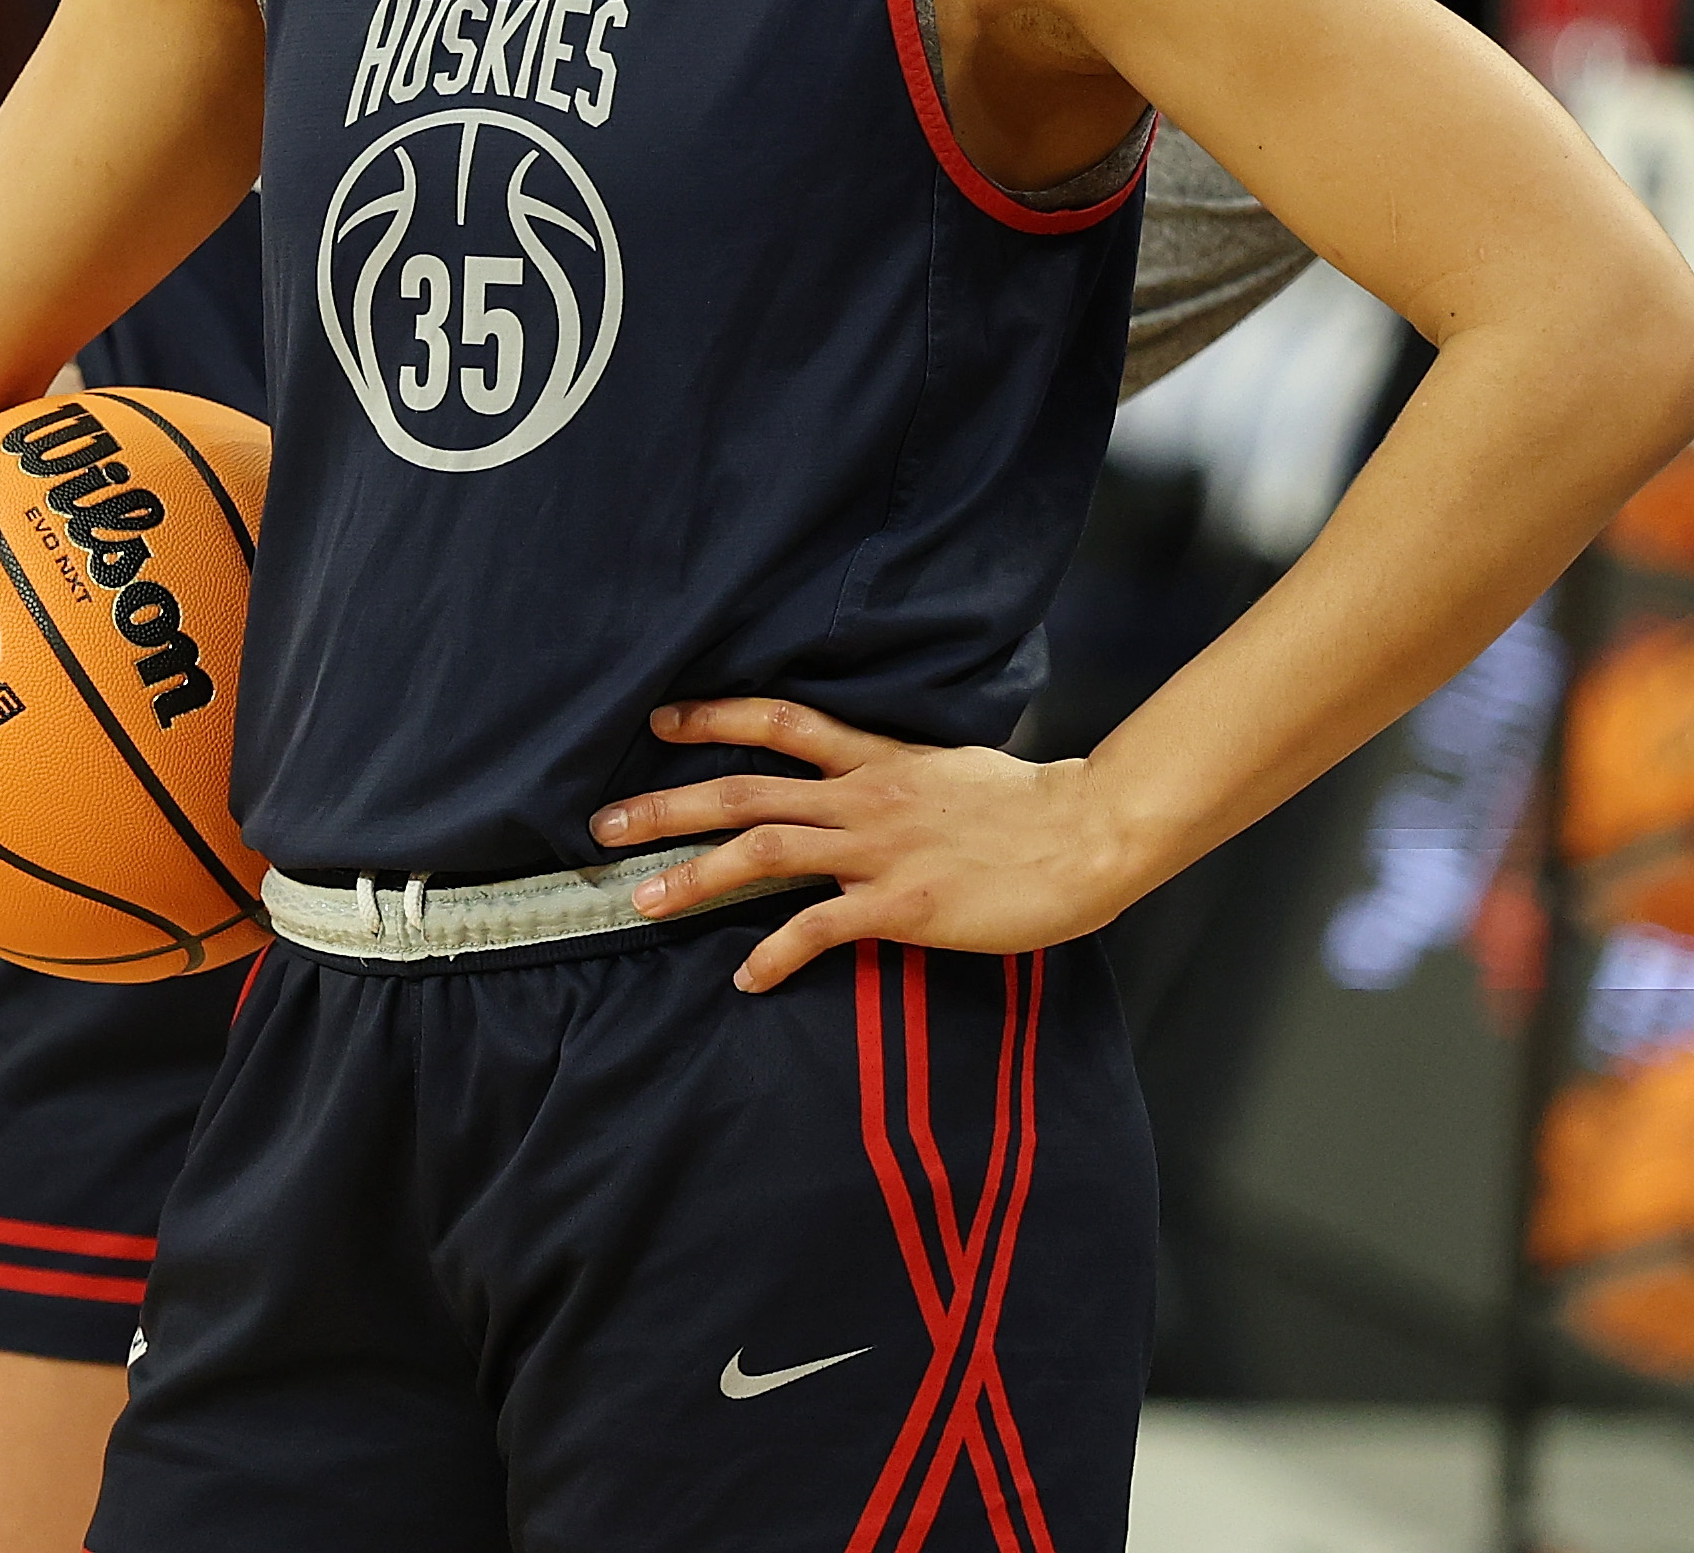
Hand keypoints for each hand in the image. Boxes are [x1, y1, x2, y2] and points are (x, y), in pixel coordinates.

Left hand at [588, 698, 1141, 991]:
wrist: (1089, 834)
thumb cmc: (1032, 808)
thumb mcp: (952, 768)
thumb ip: (902, 774)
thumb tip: (871, 777)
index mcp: (878, 760)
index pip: (780, 723)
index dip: (714, 717)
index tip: (658, 719)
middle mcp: (865, 798)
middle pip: (745, 790)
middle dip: (668, 806)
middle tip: (605, 823)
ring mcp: (880, 851)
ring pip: (764, 852)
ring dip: (695, 877)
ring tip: (641, 901)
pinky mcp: (902, 905)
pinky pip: (821, 929)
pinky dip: (775, 954)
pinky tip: (746, 977)